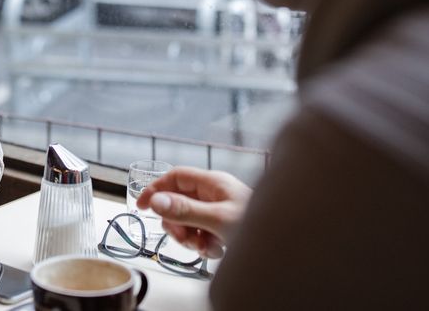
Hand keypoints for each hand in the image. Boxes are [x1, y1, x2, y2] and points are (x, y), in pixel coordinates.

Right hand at [136, 166, 251, 257]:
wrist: (286, 247)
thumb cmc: (260, 226)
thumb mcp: (217, 220)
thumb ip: (186, 210)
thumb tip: (156, 201)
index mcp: (214, 183)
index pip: (176, 177)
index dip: (157, 188)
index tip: (142, 205)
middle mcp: (216, 193)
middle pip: (179, 201)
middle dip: (177, 222)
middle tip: (183, 237)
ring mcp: (220, 210)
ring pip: (189, 220)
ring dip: (191, 236)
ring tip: (205, 246)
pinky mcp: (224, 226)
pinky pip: (202, 232)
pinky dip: (204, 244)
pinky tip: (217, 250)